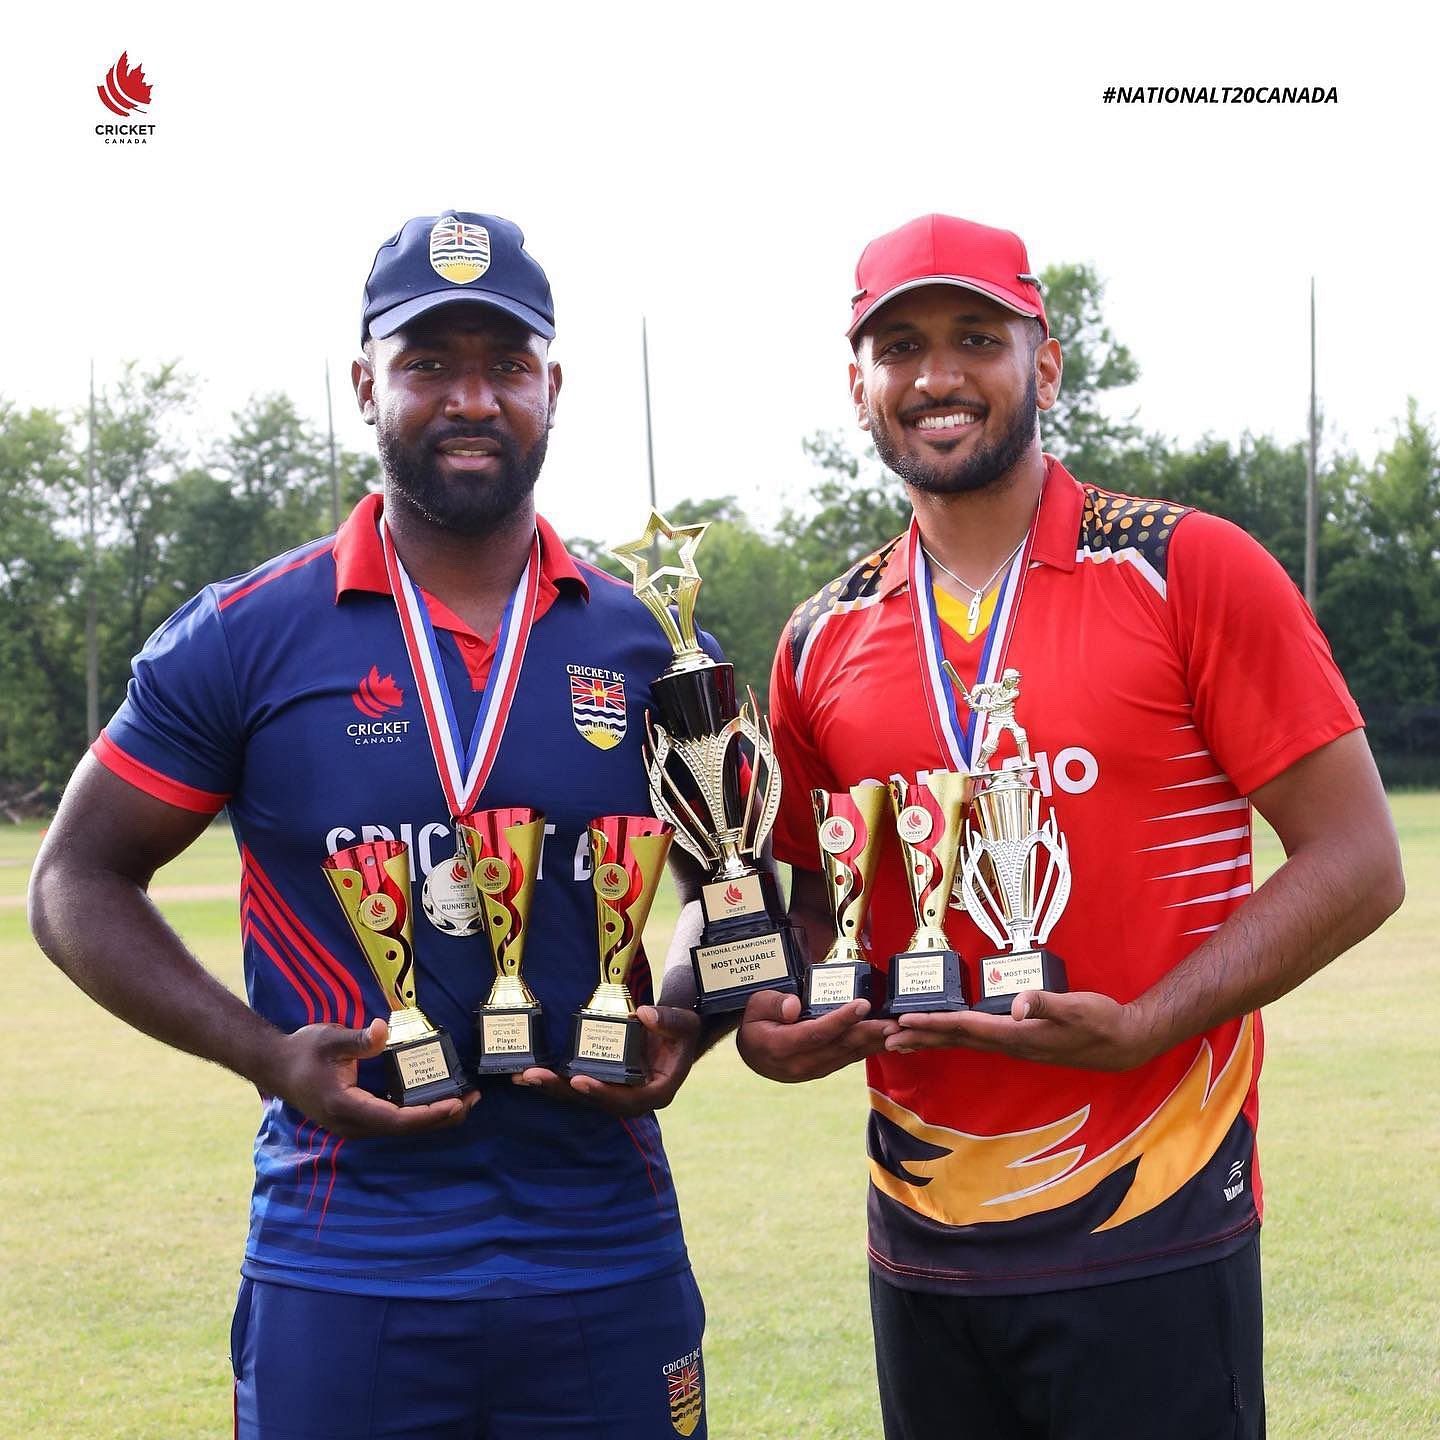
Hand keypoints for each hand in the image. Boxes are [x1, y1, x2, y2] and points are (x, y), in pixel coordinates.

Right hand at [267, 1019, 479, 1136]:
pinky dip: (417, 1113)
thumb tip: (381, 1031)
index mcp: (346, 1107)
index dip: (427, 1115)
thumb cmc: (303, 1051)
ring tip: (464, 1102)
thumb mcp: (329, 1038)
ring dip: (432, 1117)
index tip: (455, 1104)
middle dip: (440, 1117)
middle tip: (473, 1101)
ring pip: (400, 1128)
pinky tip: (436, 1101)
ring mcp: (354, 1124)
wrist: (276, 1066)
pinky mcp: (357, 1119)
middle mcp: (352, 1124)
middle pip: (404, 1129)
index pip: (395, 1119)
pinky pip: (392, 1121)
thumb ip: (357, 1039)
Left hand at [511, 1005, 701, 1116]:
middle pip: (595, 1101)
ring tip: (523, 1075)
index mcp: (656, 1092)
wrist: (677, 1036)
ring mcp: (616, 1091)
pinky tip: (529, 1071)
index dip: (602, 1093)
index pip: (627, 1100)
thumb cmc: (682, 1032)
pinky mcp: (604, 1081)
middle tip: (534, 1077)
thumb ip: (668, 1021)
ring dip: (552, 1087)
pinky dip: (555, 1078)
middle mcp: (633, 1098)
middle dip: (564, 1090)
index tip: (580, 1081)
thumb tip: (644, 1015)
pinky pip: (577, 1084)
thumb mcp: (685, 1024)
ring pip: (581, 1096)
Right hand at [736, 988, 897, 1082]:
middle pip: (839, 1046)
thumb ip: (773, 1004)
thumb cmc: (755, 1024)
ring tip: (898, 1030)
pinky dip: (868, 1048)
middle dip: (869, 1033)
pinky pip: (849, 1058)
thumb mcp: (754, 1006)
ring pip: (848, 1055)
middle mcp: (800, 1063)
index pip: (816, 1033)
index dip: (841, 1019)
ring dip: (875, 1042)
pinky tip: (886, 1039)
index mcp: (781, 1046)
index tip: (862, 1005)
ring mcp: (814, 1070)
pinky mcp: (824, 1069)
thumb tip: (793, 1006)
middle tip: (894, 1022)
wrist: (753, 1055)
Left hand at [885, 989, 1155, 1070]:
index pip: (966, 1027)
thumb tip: (1017, 1004)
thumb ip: (1046, 1004)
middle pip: (957, 1039)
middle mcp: (1012, 1043)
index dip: (934, 1023)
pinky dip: (957, 1036)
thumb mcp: (1076, 1007)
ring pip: (966, 1042)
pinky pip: (979, 1040)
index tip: (905, 1022)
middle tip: (886, 1037)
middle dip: (921, 1037)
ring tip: (904, 1041)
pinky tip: (950, 1034)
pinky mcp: (1023, 1041)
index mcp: (1017, 1034)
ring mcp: (1017, 1045)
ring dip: (934, 1040)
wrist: (1124, 1042)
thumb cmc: (1101, 1021)